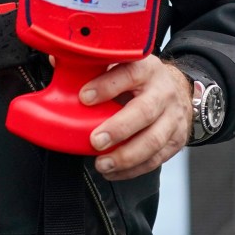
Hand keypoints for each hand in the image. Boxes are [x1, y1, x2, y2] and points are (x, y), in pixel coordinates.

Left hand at [81, 56, 192, 180]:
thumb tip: (57, 63)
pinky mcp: (177, 140)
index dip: (107, 85)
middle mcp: (163, 91)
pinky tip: (113, 171)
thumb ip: (92, 65)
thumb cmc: (139, 77)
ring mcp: (173, 117)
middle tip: (95, 141)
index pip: (129, 73)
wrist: (177, 88)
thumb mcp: (122, 63)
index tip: (84, 97)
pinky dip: (133, 169)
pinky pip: (156, 159)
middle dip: (118, 128)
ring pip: (153, 140)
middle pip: (144, 111)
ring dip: (126, 156)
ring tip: (102, 164)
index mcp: (146, 67)